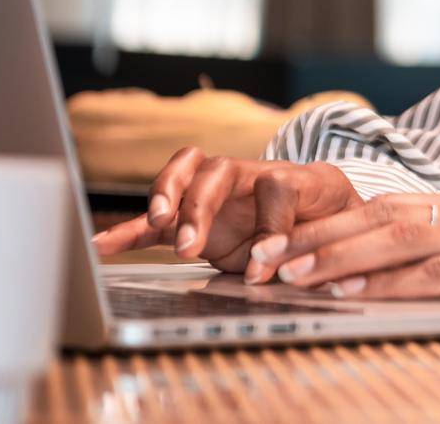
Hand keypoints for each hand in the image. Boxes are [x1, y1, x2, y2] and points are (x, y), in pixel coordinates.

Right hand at [92, 148, 359, 276]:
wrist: (326, 213)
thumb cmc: (333, 216)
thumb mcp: (336, 226)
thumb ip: (308, 244)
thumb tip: (270, 269)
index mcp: (293, 177)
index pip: (277, 187)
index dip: (272, 226)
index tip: (266, 265)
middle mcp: (250, 178)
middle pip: (217, 170)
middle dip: (201, 204)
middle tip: (193, 242)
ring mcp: (219, 195)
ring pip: (184, 178)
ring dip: (167, 198)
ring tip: (157, 220)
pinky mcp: (195, 221)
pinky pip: (158, 222)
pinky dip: (131, 231)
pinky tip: (103, 244)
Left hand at [252, 191, 439, 371]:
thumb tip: (374, 278)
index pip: (381, 207)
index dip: (324, 225)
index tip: (274, 244)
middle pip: (380, 216)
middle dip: (315, 237)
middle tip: (261, 258)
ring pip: (400, 239)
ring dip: (339, 258)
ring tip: (290, 275)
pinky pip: (438, 274)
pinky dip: (391, 282)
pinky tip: (357, 293)